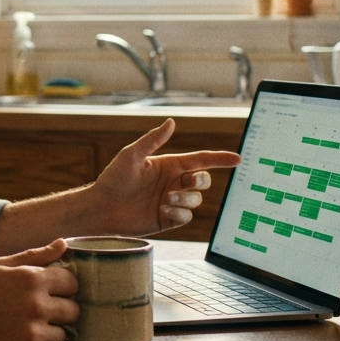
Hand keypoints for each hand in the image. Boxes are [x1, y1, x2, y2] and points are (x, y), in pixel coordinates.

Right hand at [0, 239, 78, 340]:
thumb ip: (35, 256)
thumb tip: (63, 244)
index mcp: (32, 279)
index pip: (73, 283)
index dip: (62, 286)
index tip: (51, 290)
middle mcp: (37, 306)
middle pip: (73, 311)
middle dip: (60, 310)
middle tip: (38, 309)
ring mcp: (31, 334)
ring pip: (62, 335)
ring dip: (48, 330)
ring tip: (23, 325)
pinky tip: (12, 338)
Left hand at [91, 119, 241, 234]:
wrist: (102, 208)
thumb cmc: (113, 179)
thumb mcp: (131, 156)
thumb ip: (152, 140)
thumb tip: (171, 122)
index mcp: (169, 165)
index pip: (201, 160)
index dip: (220, 159)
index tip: (237, 159)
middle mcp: (174, 182)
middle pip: (203, 180)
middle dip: (200, 180)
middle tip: (186, 181)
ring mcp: (172, 201)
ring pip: (196, 200)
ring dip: (185, 199)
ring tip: (165, 200)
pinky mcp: (167, 219)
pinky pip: (186, 217)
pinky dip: (180, 214)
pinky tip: (164, 211)